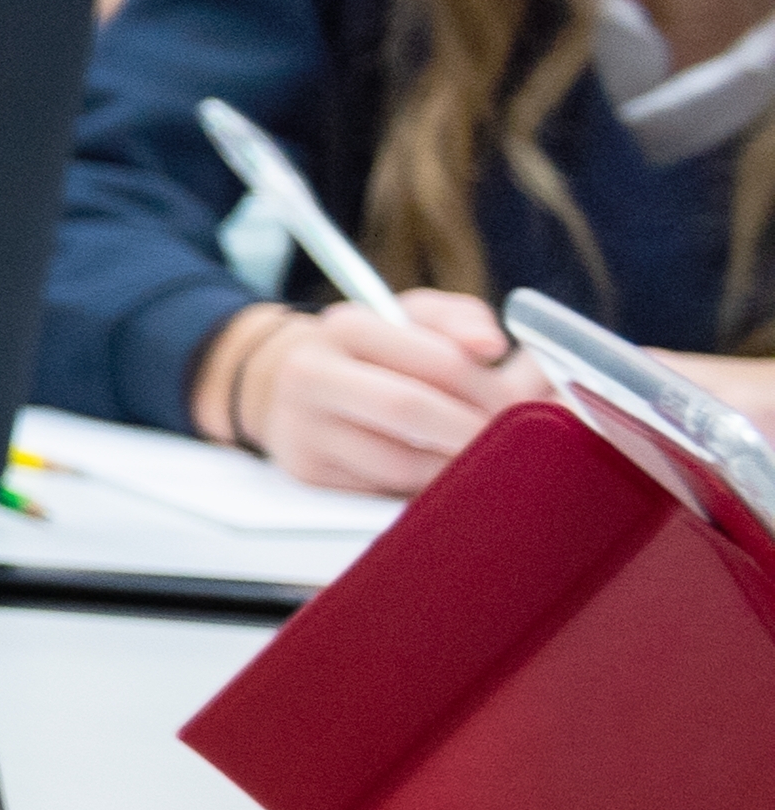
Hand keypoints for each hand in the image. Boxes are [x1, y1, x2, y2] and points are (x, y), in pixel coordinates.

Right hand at [209, 288, 523, 495]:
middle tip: (515, 445)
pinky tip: (446, 475)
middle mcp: (312, 373)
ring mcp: (303, 426)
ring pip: (400, 462)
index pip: (439, 360)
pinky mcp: (307, 472)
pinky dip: (426, 488)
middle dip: (475, 432)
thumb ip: (462, 320)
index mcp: (346, 326)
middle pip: (411, 410)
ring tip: (485, 459)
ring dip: (455, 467)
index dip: (493, 390)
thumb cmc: (373, 353)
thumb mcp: (412, 319)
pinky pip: (382, 490)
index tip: (522, 407)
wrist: (287, 385)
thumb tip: (492, 345)